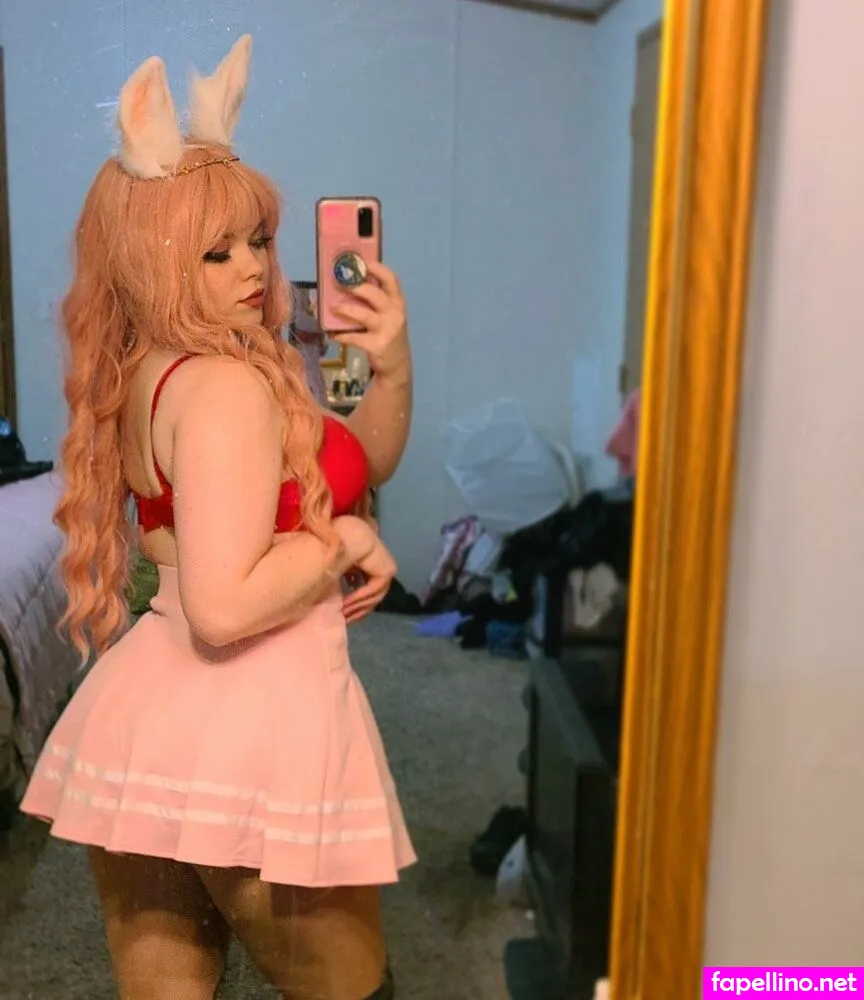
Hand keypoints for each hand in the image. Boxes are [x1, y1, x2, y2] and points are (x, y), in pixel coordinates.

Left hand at [330, 261, 410, 381]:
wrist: (398, 365)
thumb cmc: (389, 335)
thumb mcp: (390, 316)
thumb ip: (377, 301)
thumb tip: (351, 283)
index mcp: (398, 303)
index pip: (391, 279)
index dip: (377, 268)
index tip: (362, 263)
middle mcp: (395, 314)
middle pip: (374, 294)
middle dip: (355, 286)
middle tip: (338, 282)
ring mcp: (387, 330)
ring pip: (363, 314)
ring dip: (345, 309)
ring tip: (333, 307)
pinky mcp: (377, 346)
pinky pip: (355, 338)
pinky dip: (342, 335)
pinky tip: (333, 334)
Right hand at [342, 535, 396, 624]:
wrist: (347, 534)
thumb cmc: (340, 546)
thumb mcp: (343, 568)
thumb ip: (348, 582)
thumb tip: (343, 599)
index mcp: (376, 564)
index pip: (370, 590)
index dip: (358, 605)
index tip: (345, 615)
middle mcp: (384, 566)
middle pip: (373, 596)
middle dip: (358, 610)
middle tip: (344, 620)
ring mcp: (388, 569)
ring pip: (374, 596)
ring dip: (356, 606)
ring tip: (342, 614)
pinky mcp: (387, 572)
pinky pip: (372, 591)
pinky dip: (358, 598)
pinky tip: (345, 604)